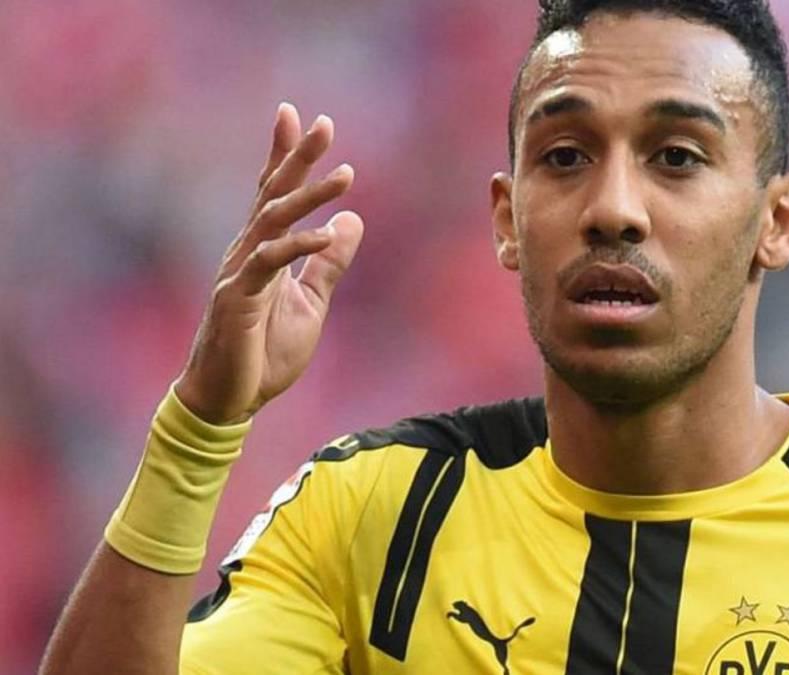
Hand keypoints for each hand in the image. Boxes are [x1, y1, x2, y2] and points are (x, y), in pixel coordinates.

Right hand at [175, 103, 363, 424]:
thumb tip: (352, 220)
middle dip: (297, 156)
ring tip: (346, 174)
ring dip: (309, 195)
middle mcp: (248, 251)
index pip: (275, 192)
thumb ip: (329, 263)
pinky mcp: (237, 298)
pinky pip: (269, 263)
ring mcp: (239, 272)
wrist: (230, 399)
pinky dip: (299, 246)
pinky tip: (327, 233)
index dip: (286, 154)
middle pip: (273, 193)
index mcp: (264, 250)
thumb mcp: (311, 302)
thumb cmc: (264, 351)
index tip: (298, 115)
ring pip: (273, 220)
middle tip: (323, 122)